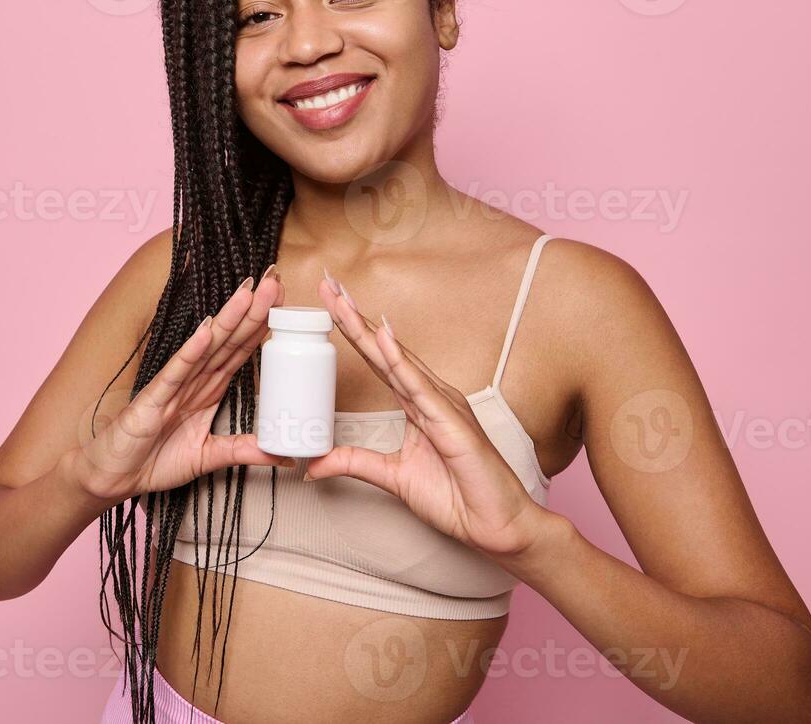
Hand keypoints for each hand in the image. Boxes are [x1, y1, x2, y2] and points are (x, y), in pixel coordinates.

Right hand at [65, 267, 291, 504]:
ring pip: (208, 347)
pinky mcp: (154, 398)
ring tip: (249, 291)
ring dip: (229, 319)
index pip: (241, 351)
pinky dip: (192, 351)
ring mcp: (174, 386)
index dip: (262, 326)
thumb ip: (244, 451)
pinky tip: (208, 329)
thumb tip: (285, 457)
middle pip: (230, 340)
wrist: (112, 477)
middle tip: (277, 277)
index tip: (286, 301)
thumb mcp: (209, 456)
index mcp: (208, 390)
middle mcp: (195, 381)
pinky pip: (176, 372)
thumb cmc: (154, 460)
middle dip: (253, 310)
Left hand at [304, 272, 552, 559]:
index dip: (351, 332)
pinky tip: (381, 336)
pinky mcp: (452, 422)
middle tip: (326, 282)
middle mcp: (429, 396)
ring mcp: (442, 405)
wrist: (496, 526)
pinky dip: (399, 360)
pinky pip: (420, 387)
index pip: (377, 361)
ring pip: (397, 359)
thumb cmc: (457, 497)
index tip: (327, 304)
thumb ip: (355, 464)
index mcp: (416, 405)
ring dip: (367, 329)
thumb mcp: (392, 478)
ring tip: (342, 300)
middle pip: (383, 350)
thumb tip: (314, 465)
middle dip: (352, 316)